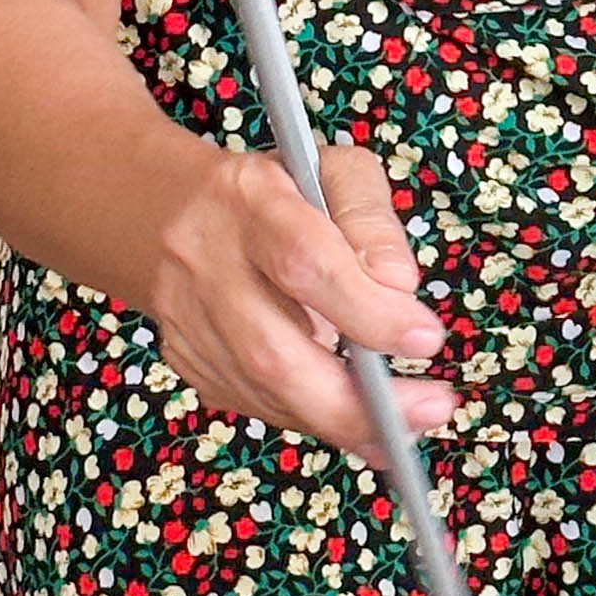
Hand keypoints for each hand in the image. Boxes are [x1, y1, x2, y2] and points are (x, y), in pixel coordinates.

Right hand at [146, 138, 458, 460]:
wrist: (166, 210)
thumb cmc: (273, 192)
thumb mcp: (333, 171)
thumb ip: (372, 221)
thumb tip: (399, 286)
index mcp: (247, 202)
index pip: (305, 264)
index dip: (368, 311)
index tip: (426, 337)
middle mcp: (205, 263)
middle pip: (273, 353)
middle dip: (357, 400)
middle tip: (429, 410)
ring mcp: (188, 320)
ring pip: (264, 392)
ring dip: (345, 421)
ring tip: (407, 424)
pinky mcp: (187, 360)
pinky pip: (257, 404)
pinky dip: (315, 416)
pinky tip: (357, 416)